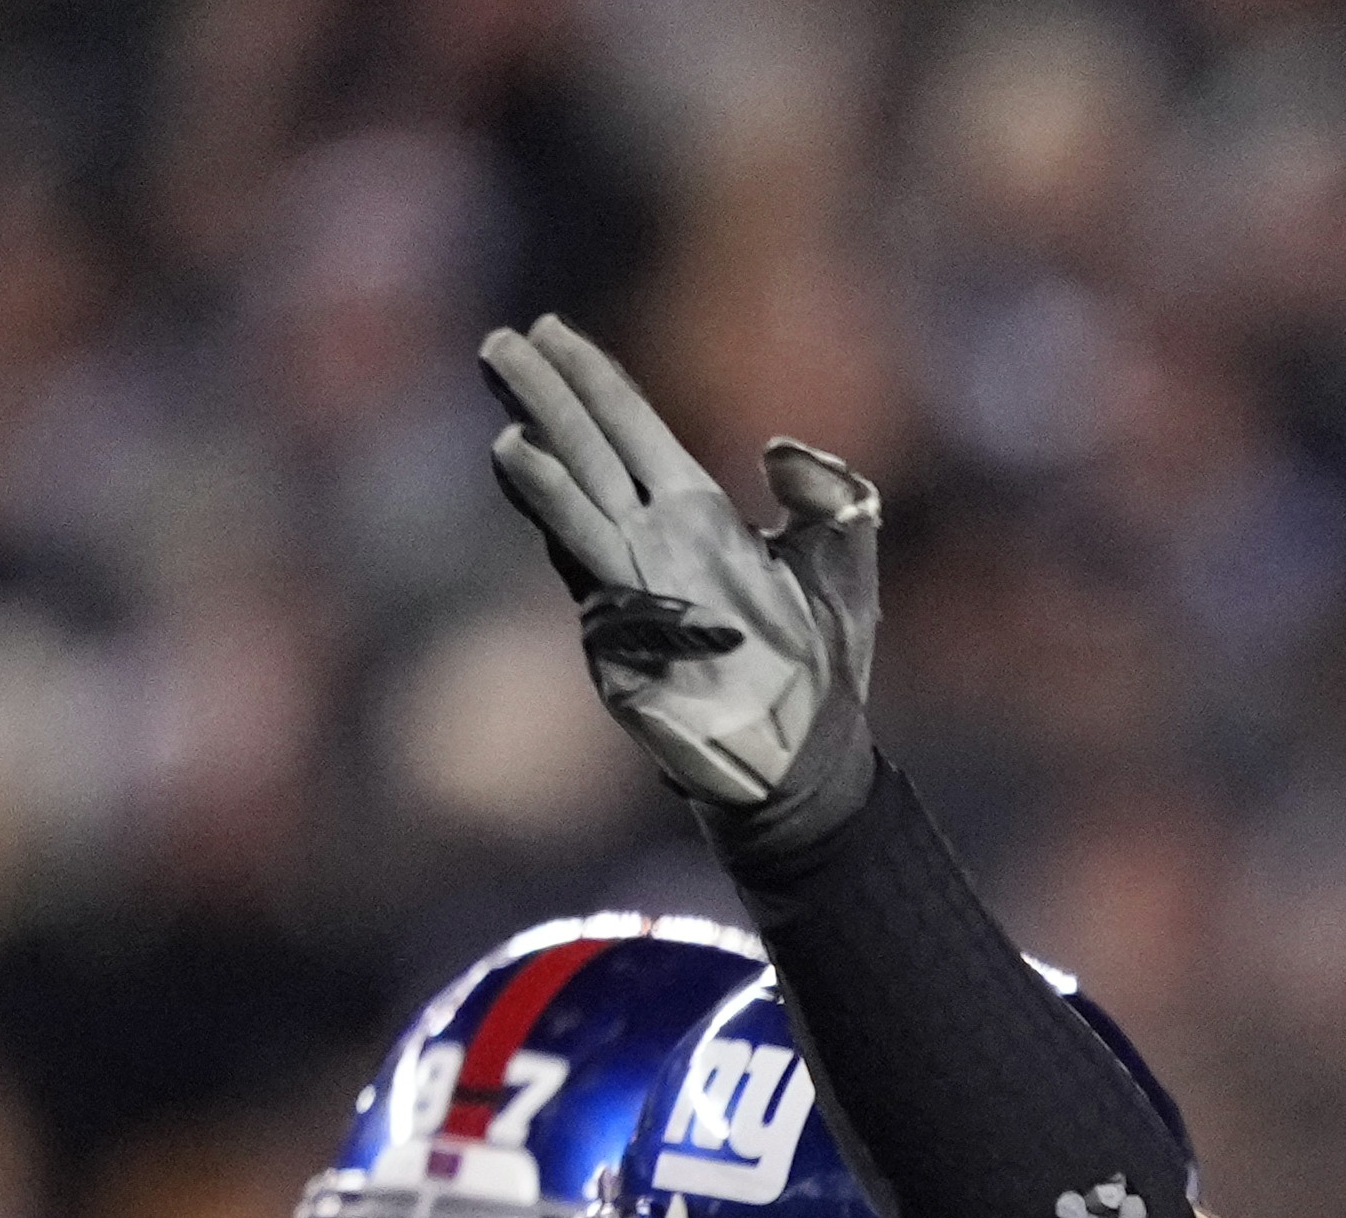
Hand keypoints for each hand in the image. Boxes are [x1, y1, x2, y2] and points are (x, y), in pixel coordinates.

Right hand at [477, 316, 883, 845]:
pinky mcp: (626, 660)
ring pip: (579, 525)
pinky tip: (580, 576)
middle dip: (546, 404)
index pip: (629, 430)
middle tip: (500, 345)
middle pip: (587, 458)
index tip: (549, 330)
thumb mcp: (844, 565)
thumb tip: (777, 448)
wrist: (816, 759)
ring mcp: (631, 600)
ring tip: (512, 438)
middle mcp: (651, 546)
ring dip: (546, 484)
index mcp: (693, 514)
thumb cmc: (823, 664)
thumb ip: (828, 496)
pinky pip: (604, 611)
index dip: (592, 380)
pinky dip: (591, 579)